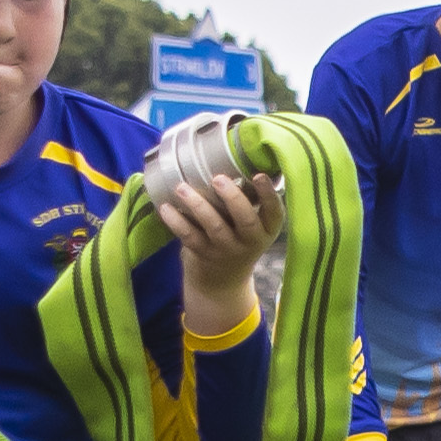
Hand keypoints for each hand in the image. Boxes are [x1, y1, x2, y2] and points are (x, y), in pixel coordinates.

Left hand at [140, 146, 283, 299]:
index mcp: (267, 229)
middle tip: (217, 179)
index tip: (258, 175)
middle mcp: (250, 240)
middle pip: (245, 220)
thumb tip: (231, 158)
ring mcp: (226, 249)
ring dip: (198, 206)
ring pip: (214, 227)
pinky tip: (165, 207)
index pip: (274, 212)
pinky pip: (189, 237)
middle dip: (232, 198)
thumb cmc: (239, 238)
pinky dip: (176, 222)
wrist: (223, 282)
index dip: (268, 195)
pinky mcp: (204, 255)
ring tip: (182, 188)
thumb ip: (248, 201)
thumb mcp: (253, 225)